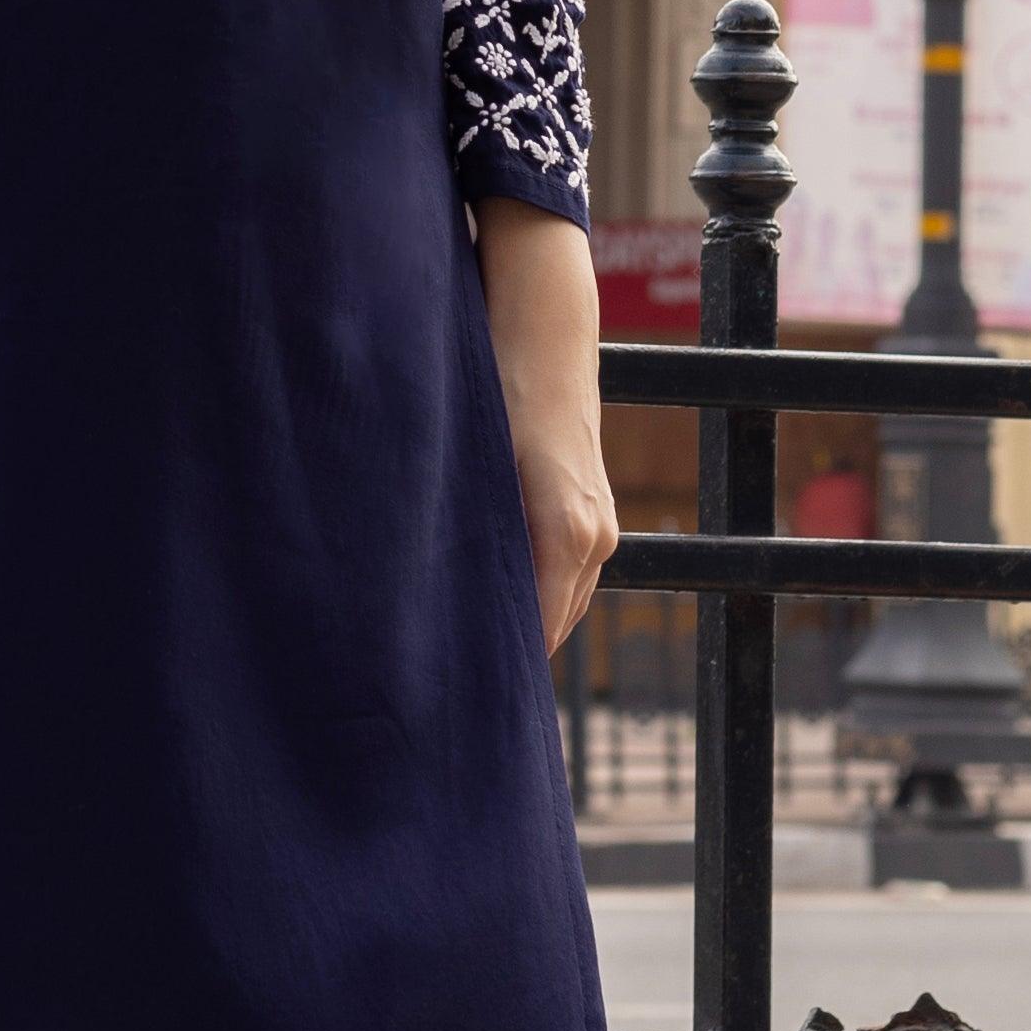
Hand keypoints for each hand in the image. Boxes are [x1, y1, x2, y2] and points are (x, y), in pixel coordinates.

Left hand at [475, 201, 618, 655]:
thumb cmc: (496, 393)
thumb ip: (462, 534)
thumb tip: (430, 600)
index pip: (535, 630)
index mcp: (563, 532)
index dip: (499, 668)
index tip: (461, 697)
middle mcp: (593, 537)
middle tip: (453, 692)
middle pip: (552, 626)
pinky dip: (538, 599)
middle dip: (509, 659)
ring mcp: (600, 526)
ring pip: (562, 604)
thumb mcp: (470, 469)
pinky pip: (567, 578)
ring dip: (525, 630)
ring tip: (472, 662)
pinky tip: (497, 611)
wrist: (541, 333)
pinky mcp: (595, 513)